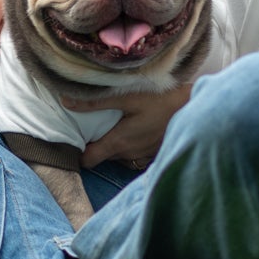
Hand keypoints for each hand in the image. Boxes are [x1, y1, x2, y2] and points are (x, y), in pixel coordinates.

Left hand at [65, 82, 192, 168]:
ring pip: (117, 155)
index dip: (77, 152)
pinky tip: (130, 128)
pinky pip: (133, 154)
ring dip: (111, 144)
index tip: (73, 138)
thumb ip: (96, 102)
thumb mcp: (126, 97)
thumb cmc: (160, 100)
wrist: (193, 107)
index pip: (88, 161)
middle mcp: (129, 154)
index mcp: (118, 142)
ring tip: (109, 124)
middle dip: (93, 145)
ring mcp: (142, 155)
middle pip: (102, 156)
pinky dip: (128, 145)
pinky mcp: (153, 153)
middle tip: (88, 125)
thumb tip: (66, 101)